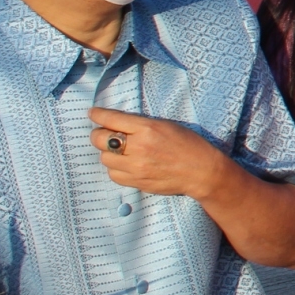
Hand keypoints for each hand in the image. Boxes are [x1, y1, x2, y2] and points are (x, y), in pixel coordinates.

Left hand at [89, 109, 232, 199]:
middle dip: (98, 134)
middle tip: (104, 133)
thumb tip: (116, 124)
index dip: (97, 114)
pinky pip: (113, 174)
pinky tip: (126, 165)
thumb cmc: (189, 144)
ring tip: (119, 151)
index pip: (111, 119)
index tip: (93, 113)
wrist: (201, 171)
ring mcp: (135, 166)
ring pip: (104, 158)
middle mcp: (138, 147)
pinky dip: (116, 168)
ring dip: (109, 153)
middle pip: (100, 139)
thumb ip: (141, 125)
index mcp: (148, 128)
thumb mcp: (167, 126)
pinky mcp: (136, 181)